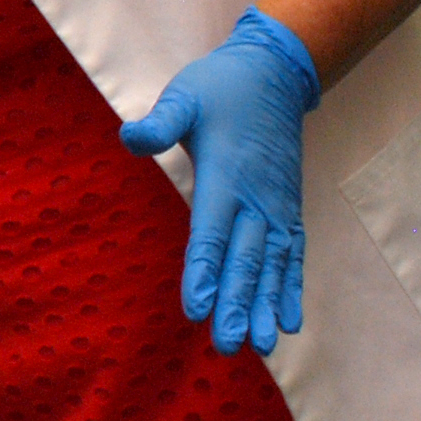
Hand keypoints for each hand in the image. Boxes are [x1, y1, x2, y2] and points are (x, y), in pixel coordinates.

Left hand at [119, 7, 320, 355]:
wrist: (275, 74)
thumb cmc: (220, 87)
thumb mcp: (184, 95)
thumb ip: (161, 121)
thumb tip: (129, 136)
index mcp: (227, 175)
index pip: (211, 232)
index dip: (203, 271)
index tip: (197, 309)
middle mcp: (256, 198)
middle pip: (243, 259)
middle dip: (234, 303)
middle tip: (227, 344)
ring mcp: (276, 205)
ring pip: (271, 264)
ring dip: (264, 305)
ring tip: (261, 345)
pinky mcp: (288, 208)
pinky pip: (291, 254)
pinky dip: (290, 287)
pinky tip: (288, 320)